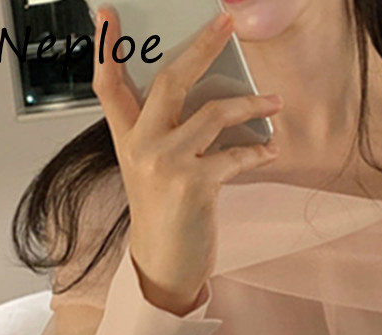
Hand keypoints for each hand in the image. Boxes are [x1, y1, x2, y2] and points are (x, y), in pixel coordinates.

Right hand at [92, 5, 282, 306]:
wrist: (165, 264)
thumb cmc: (164, 215)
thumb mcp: (151, 170)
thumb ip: (164, 135)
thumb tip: (205, 100)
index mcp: (128, 138)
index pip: (108, 85)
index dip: (106, 47)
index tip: (109, 12)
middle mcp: (142, 146)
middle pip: (169, 81)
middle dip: (201, 47)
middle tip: (225, 21)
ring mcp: (167, 164)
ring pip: (212, 114)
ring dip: (250, 105)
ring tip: (274, 102)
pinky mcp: (194, 186)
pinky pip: (235, 156)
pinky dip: (258, 151)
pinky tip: (271, 150)